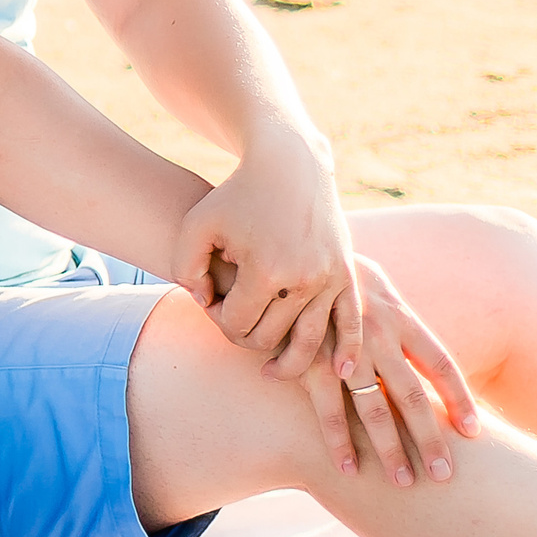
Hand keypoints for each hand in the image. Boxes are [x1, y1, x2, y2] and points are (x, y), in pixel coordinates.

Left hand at [174, 131, 354, 381]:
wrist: (289, 164)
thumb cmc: (235, 194)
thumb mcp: (195, 226)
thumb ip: (185, 269)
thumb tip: (205, 305)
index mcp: (265, 271)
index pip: (235, 323)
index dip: (215, 318)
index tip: (209, 300)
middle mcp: (304, 280)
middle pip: (270, 336)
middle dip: (245, 337)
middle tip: (231, 318)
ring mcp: (331, 278)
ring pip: (310, 341)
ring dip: (289, 362)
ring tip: (270, 372)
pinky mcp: (348, 274)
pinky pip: (352, 324)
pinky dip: (346, 351)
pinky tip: (339, 372)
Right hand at [306, 253, 481, 485]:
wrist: (288, 255)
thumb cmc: (336, 273)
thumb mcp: (375, 286)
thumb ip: (397, 320)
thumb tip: (420, 355)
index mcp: (399, 316)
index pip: (440, 363)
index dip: (459, 399)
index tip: (475, 433)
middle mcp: (378, 334)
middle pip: (412, 395)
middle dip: (431, 438)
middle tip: (446, 475)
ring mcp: (343, 349)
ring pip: (373, 408)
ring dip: (390, 448)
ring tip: (404, 482)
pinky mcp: (310, 360)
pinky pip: (327, 408)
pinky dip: (338, 439)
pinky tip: (348, 467)